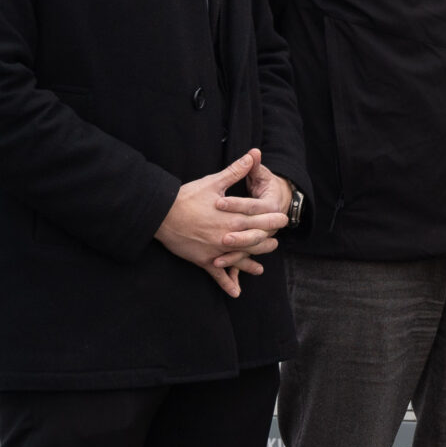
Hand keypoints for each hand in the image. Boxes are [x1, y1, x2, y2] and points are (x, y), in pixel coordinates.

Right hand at [155, 149, 285, 297]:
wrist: (162, 214)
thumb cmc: (187, 197)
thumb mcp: (213, 182)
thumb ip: (235, 171)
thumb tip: (252, 154)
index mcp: (233, 217)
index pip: (259, 220)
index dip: (273, 220)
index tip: (283, 219)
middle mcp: (229, 236)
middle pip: (255, 242)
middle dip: (267, 242)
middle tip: (276, 242)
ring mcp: (218, 250)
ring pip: (241, 260)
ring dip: (252, 264)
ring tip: (261, 267)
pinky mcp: (205, 260)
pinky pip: (218, 275)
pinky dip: (228, 284)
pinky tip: (236, 292)